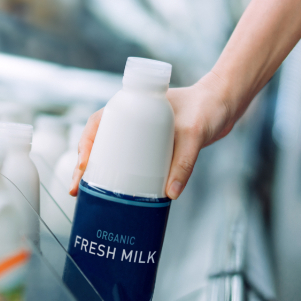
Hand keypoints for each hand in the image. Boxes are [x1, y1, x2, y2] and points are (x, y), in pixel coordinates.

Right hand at [69, 72, 234, 199]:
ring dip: (94, 174)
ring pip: (108, 153)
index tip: (83, 166)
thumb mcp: (194, 133)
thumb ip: (184, 162)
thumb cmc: (207, 108)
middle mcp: (131, 119)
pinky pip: (126, 161)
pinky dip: (115, 176)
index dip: (85, 144)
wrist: (224, 106)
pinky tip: (110, 194)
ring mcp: (139, 134)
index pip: (98, 123)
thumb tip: (171, 195)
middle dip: (82, 166)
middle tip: (76, 189)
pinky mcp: (150, 148)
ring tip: (86, 196)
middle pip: (97, 142)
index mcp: (132, 105)